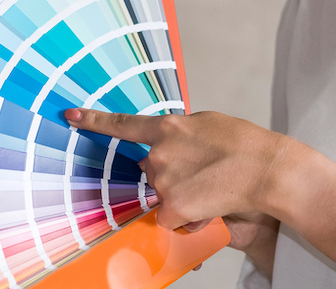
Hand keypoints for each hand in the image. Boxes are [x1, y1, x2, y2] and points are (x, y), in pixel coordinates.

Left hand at [63, 109, 287, 230]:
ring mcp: (164, 180)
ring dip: (182, 198)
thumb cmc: (245, 144)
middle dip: (170, 176)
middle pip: (151, 171)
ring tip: (212, 186)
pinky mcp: (172, 205)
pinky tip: (209, 204)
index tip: (69, 116)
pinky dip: (188, 218)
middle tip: (203, 173)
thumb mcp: (207, 125)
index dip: (94, 121)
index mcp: (169, 127)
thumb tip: (165, 146)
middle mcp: (159, 153)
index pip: (123, 125)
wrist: (265, 168)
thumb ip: (180, 134)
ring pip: (163, 197)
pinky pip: (171, 219)